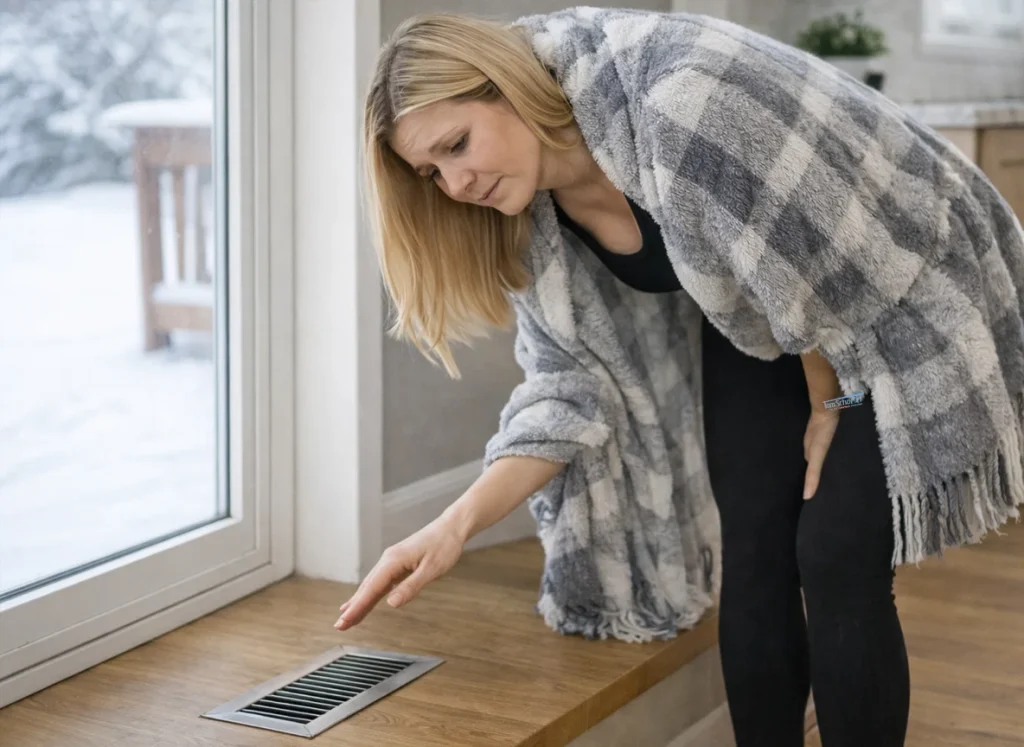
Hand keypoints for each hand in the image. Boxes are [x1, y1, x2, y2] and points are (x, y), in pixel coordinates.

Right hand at [334, 515, 464, 630]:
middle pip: (367, 588)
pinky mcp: (398, 563)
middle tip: (340, 625)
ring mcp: (392, 561)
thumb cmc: (444, 546)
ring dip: (359, 601)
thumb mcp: (431, 569)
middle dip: (353, 607)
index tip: (344, 620)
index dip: (357, 606)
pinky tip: (363, 601)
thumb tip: (391, 603)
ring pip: (372, 585)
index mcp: (393, 561)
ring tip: (347, 617)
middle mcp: (388, 560)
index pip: (371, 588)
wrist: (451, 528)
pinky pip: (380, 582)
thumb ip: (411, 586)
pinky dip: (370, 593)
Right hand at [803, 409, 839, 499]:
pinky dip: (841, 445)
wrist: (830, 404)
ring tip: (844, 466)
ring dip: (834, 456)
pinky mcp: (836, 424)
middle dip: (825, 467)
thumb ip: (813, 474)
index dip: (816, 477)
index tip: (824, 488)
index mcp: (809, 449)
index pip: (811, 467)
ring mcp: (825, 432)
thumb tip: (806, 497)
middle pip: (819, 457)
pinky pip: (839, 438)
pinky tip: (849, 449)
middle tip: (837, 479)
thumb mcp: (818, 455)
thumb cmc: (822, 431)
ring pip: (829, 448)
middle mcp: (815, 441)